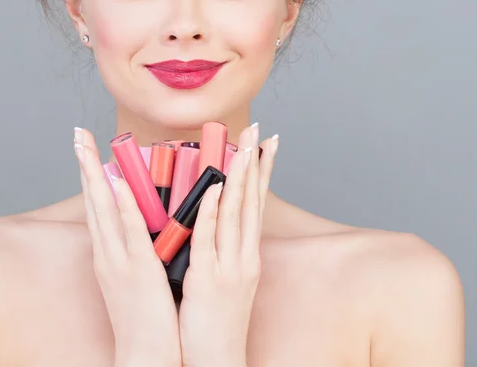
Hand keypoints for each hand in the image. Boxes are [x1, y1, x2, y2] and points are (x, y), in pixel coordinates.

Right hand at [74, 128, 181, 366]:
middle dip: (84, 165)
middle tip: (78, 134)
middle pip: (93, 200)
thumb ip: (134, 246)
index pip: (96, 205)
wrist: (145, 354)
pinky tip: (117, 184)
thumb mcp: (132, 275)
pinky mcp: (138, 269)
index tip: (85, 147)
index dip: (90, 174)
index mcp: (107, 252)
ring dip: (96, 175)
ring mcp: (119, 259)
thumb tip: (141, 220)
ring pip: (104, 210)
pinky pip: (130, 232)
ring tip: (87, 146)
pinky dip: (122, 206)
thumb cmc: (144, 314)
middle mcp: (107, 251)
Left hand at [178, 123, 277, 366]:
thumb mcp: (227, 279)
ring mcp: (229, 267)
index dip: (262, 173)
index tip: (267, 144)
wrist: (218, 361)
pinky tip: (216, 188)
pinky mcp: (208, 279)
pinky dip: (213, 212)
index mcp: (247, 255)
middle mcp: (245, 256)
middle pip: (252, 202)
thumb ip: (223, 248)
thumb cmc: (217, 319)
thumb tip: (215, 218)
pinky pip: (210, 239)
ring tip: (244, 148)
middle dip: (256, 164)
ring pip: (236, 214)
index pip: (257, 205)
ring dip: (240, 178)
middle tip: (262, 132)